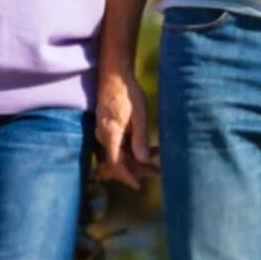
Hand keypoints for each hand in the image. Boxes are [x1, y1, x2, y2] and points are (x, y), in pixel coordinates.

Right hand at [95, 69, 157, 188]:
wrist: (114, 74)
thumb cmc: (128, 92)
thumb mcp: (139, 114)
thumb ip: (140, 138)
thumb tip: (143, 160)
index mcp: (110, 133)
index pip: (115, 163)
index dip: (126, 176)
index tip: (138, 185)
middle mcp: (102, 135)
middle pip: (117, 161)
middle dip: (137, 169)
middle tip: (157, 172)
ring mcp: (103, 132)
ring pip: (118, 154)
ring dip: (135, 160)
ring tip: (156, 159)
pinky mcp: (106, 128)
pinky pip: (117, 145)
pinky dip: (131, 150)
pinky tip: (148, 147)